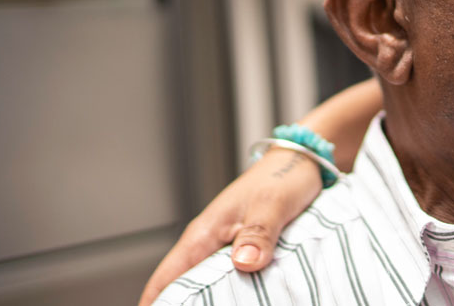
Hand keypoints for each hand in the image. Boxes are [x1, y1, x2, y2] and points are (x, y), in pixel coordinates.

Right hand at [137, 148, 320, 304]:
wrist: (300, 163)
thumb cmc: (283, 177)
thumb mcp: (273, 205)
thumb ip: (258, 234)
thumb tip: (243, 263)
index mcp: (204, 234)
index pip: (166, 278)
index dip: (154, 303)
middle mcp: (208, 244)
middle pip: (181, 287)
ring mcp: (225, 248)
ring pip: (204, 285)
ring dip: (204, 301)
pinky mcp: (243, 251)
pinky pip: (227, 280)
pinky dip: (228, 295)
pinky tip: (238, 304)